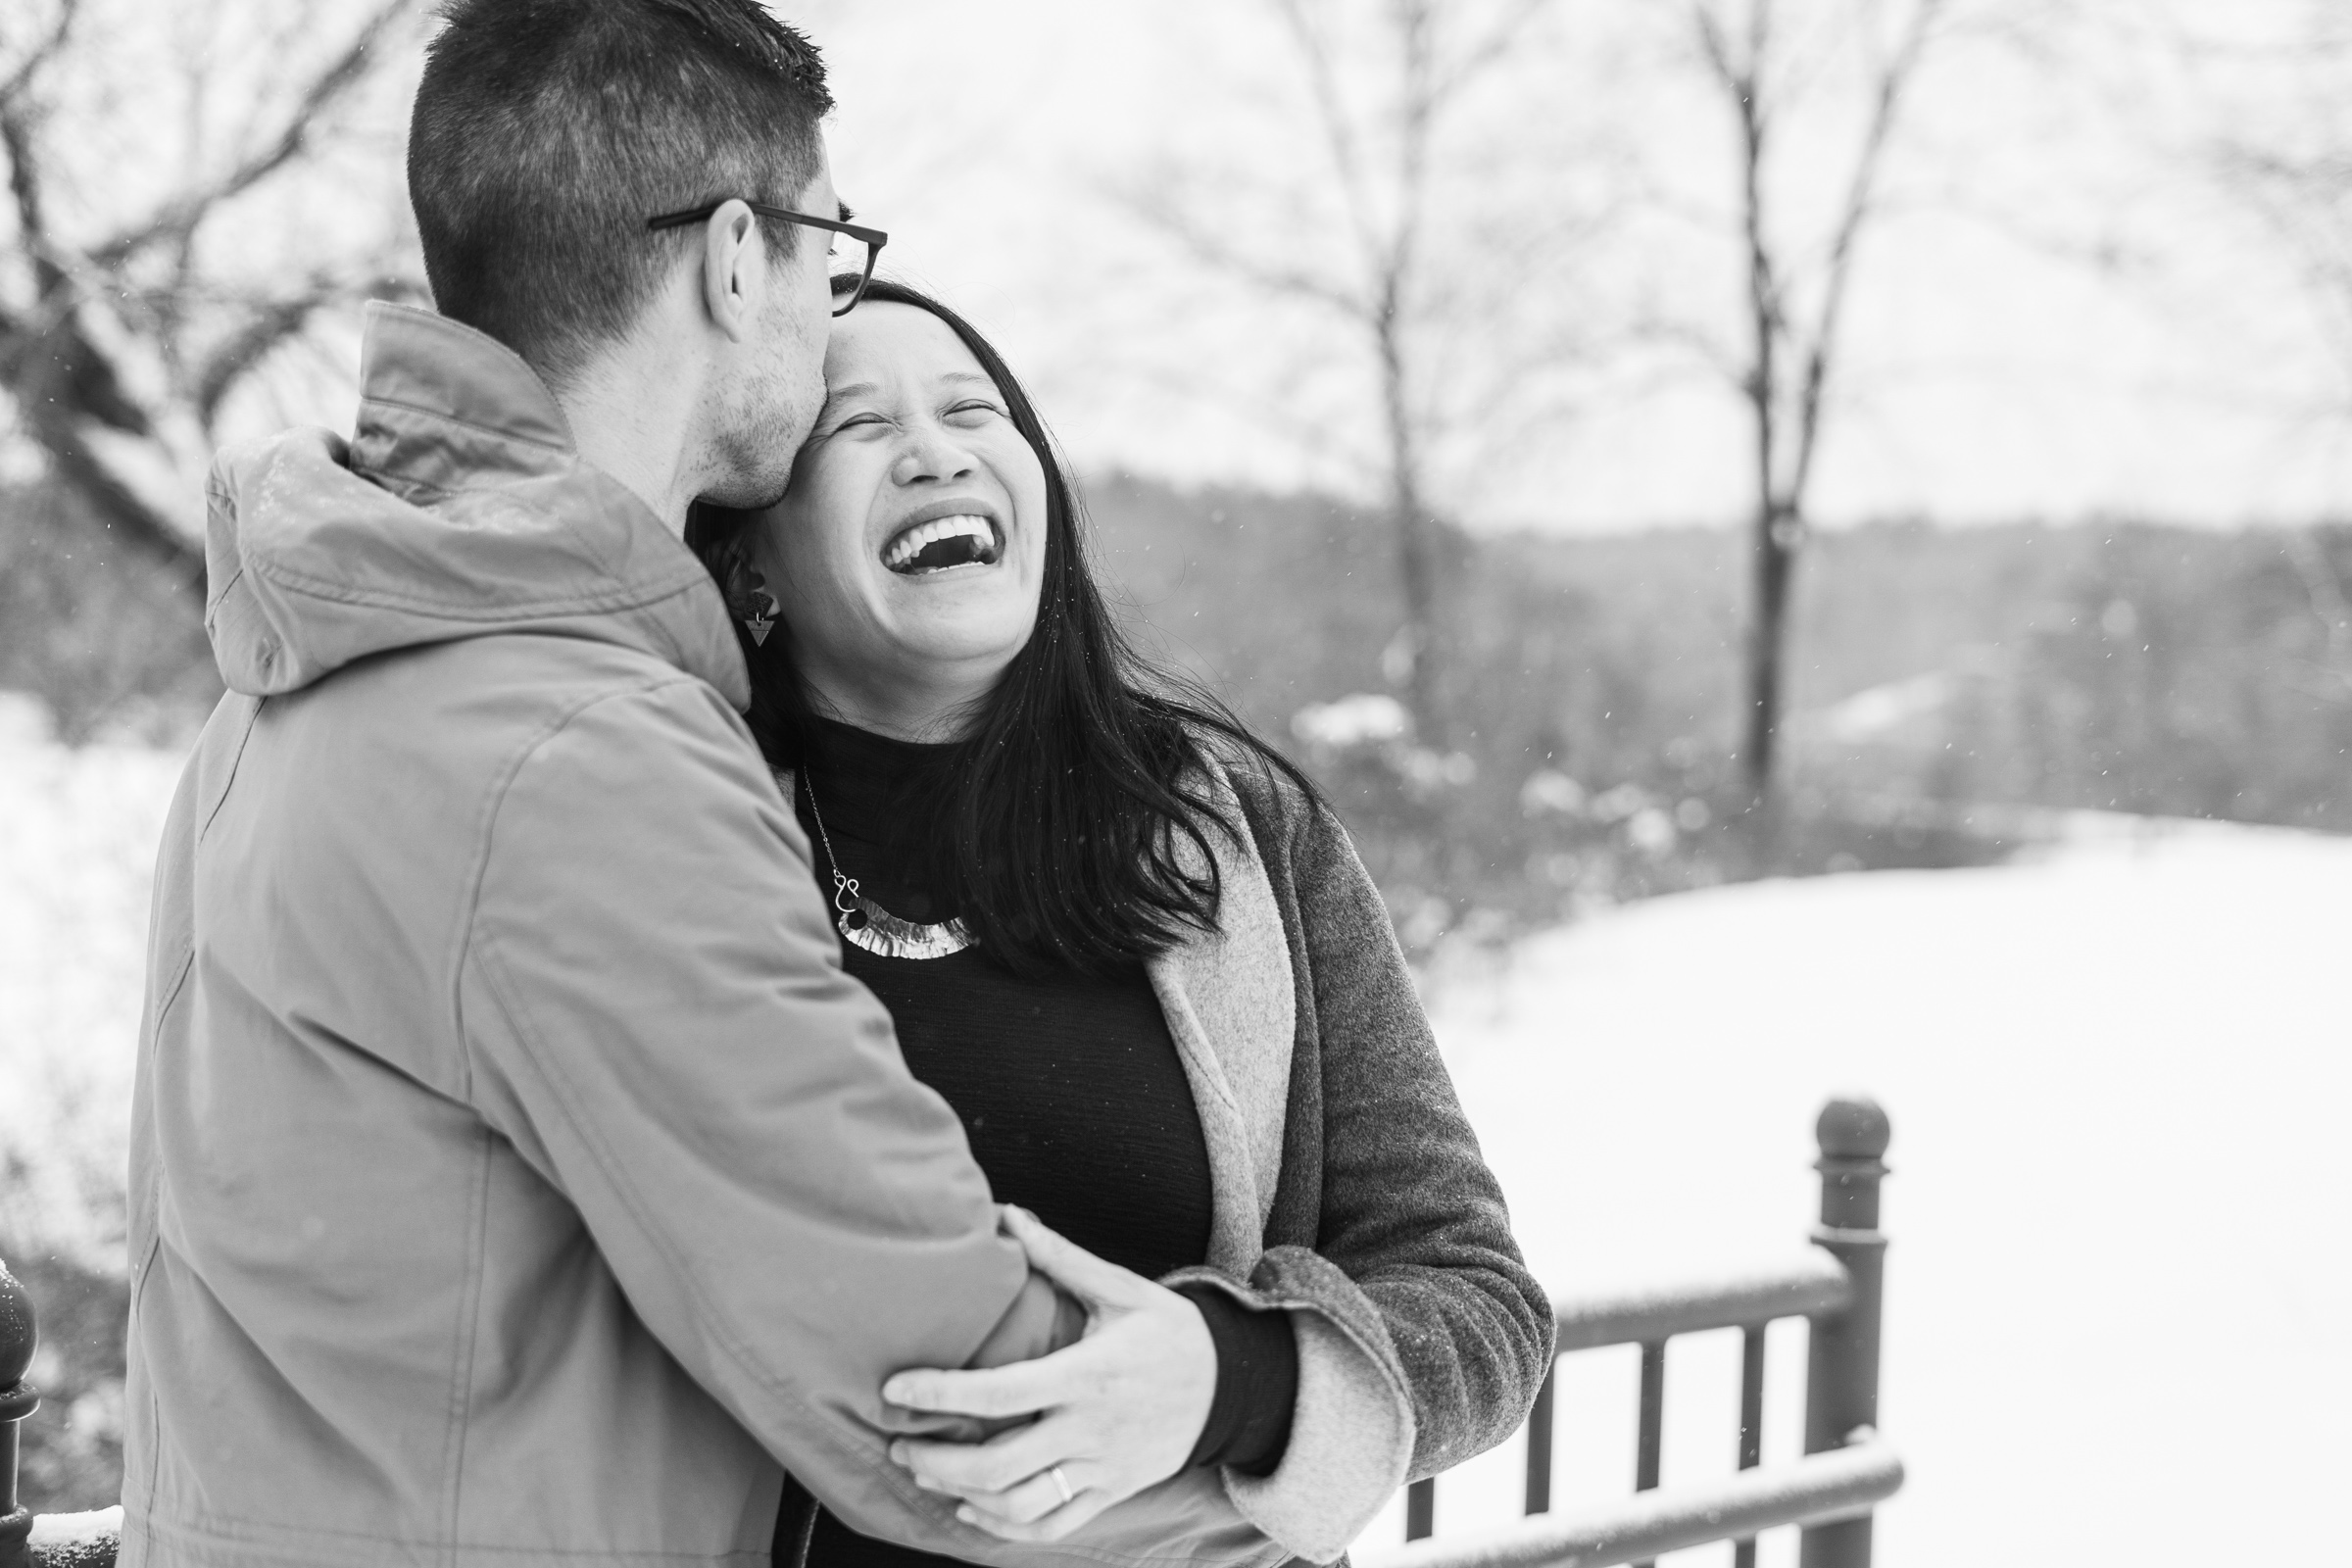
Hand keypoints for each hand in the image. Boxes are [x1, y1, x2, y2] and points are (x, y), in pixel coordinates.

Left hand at [881, 1206, 1215, 1542]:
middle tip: (900, 1441)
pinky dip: (1005, 1527)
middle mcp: (1091, 1429)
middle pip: (998, 1465)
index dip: (940, 1394)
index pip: (999, 1393)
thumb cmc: (1171, 1332)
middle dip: (937, 1459)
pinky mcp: (1112, 1492)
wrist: (1233, 1387)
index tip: (896, 1390)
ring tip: (924, 1472)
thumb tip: (1008, 1216)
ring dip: (961, 1494)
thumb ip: (1060, 1257)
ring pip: (1019, 1503)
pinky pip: (1052, 1524)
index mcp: (1087, 1375)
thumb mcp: (1121, 1288)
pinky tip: (971, 1508)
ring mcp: (1102, 1468)